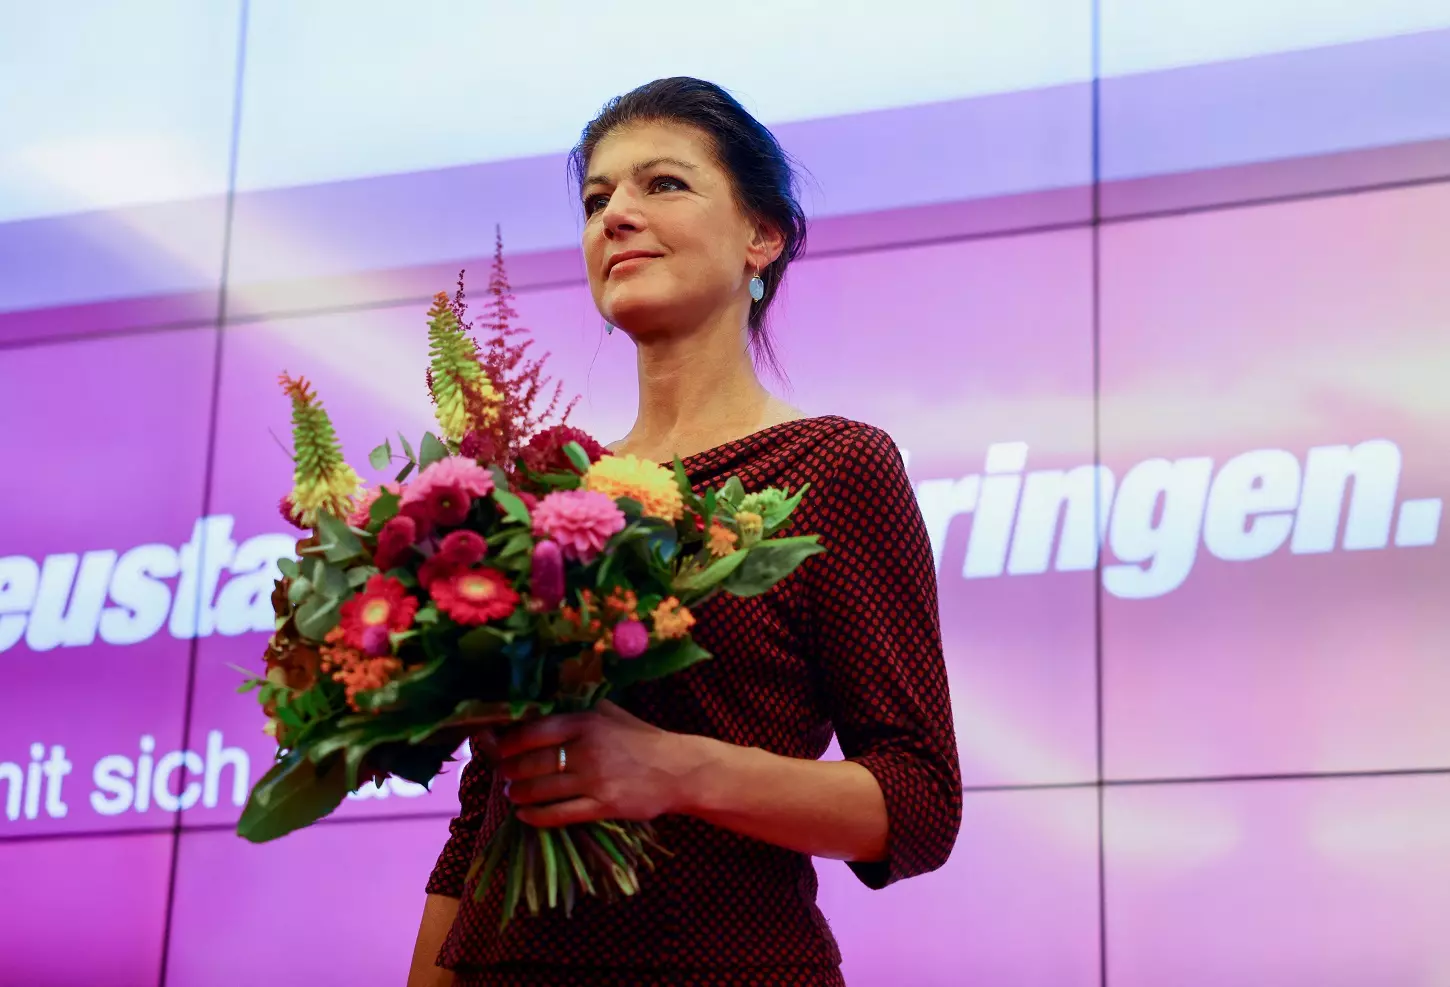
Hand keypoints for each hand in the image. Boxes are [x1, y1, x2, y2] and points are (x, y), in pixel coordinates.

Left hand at [494, 700, 699, 826]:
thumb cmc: (643, 739)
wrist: (680, 770)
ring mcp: (595, 780)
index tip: (498, 748)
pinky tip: (525, 815)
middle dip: (510, 771)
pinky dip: (536, 816)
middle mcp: (588, 749)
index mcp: (587, 722)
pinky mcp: (603, 806)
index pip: (535, 731)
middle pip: (533, 763)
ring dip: (519, 793)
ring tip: (512, 793)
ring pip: (541, 790)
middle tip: (503, 774)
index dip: (510, 742)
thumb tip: (542, 707)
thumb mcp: (613, 713)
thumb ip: (580, 709)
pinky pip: (559, 814)